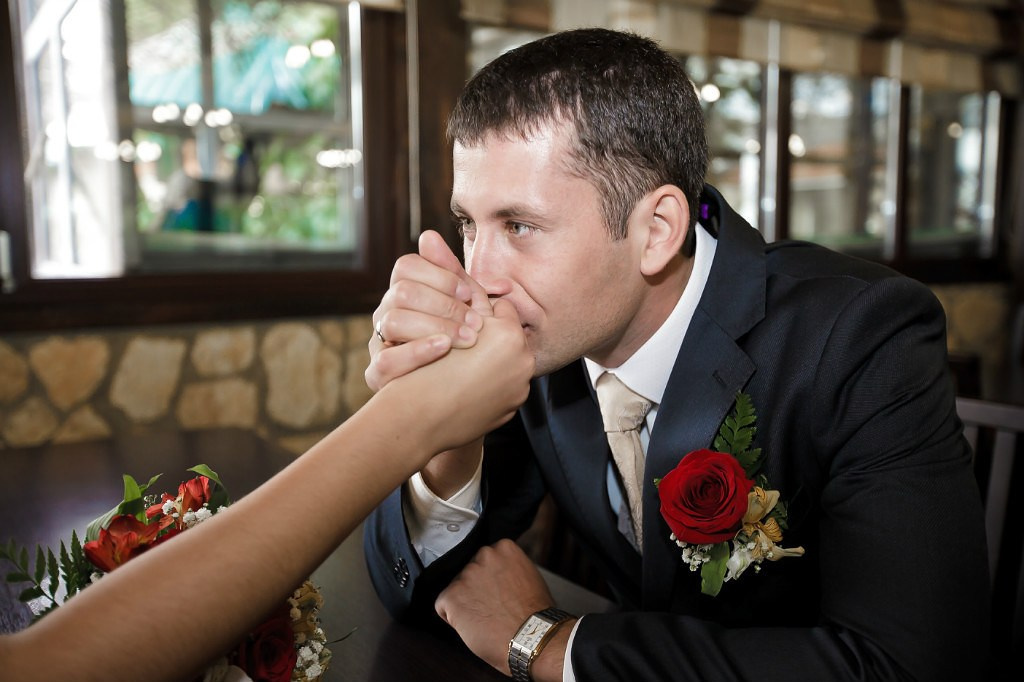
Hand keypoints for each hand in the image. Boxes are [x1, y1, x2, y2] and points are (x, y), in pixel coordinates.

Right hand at [367, 230, 491, 391]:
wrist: (453, 401)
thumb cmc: (463, 349)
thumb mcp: (464, 311)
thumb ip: (454, 277)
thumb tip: (430, 238)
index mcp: (403, 294)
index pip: (407, 267)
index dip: (439, 275)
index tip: (468, 294)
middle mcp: (385, 315)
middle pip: (402, 292)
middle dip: (444, 305)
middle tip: (476, 323)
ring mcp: (378, 344)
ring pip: (393, 321)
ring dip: (435, 327)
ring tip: (467, 339)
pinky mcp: (377, 375)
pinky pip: (387, 361)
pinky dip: (418, 351)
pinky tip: (444, 348)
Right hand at [388, 299, 533, 453]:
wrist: (417, 419)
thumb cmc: (423, 369)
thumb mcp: (444, 325)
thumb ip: (467, 304)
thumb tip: (464, 279)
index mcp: (508, 334)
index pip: (502, 307)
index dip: (480, 313)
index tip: (464, 321)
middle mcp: (523, 360)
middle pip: (509, 336)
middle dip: (491, 338)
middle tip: (465, 344)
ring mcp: (520, 387)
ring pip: (509, 362)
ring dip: (493, 361)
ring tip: (466, 367)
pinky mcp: (513, 408)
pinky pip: (506, 386)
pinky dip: (492, 384)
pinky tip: (469, 386)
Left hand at [435, 540, 570, 679]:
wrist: (531, 639)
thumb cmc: (534, 617)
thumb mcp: (530, 578)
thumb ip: (510, 570)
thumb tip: (499, 576)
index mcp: (504, 548)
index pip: (485, 560)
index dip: (490, 581)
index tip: (498, 593)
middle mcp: (484, 555)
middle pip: (470, 573)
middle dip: (476, 589)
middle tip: (492, 608)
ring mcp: (466, 574)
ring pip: (457, 590)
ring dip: (466, 603)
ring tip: (486, 619)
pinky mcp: (452, 595)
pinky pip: (443, 606)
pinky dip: (453, 618)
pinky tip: (473, 625)